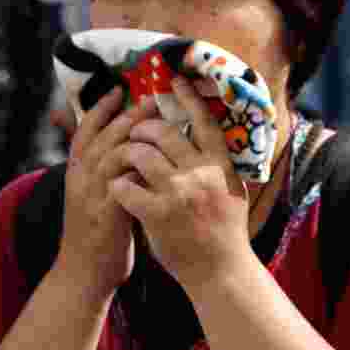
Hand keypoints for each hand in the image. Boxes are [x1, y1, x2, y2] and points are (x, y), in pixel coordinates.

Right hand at [53, 89, 157, 299]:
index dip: (101, 108)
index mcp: (79, 172)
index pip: (87, 131)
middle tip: (149, 96)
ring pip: (110, 155)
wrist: (85, 274)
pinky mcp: (106, 214)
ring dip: (135, 136)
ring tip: (157, 122)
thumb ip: (114, 171)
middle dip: (126, 115)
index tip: (119, 88)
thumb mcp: (100, 195)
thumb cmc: (100, 232)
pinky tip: (160, 161)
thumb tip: (138, 146)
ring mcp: (91, 196)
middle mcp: (81, 179)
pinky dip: (139, 170)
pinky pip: (122, 184)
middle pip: (101, 136)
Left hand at [103, 77, 251, 286]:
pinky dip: (118, 184)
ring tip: (123, 156)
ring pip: (140, 155)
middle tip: (135, 129)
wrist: (219, 269)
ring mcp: (177, 193)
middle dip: (142, 126)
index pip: (204, 122)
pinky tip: (117, 187)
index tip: (174, 80)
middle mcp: (200, 173)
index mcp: (219, 165)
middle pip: (164, 133)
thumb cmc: (226, 229)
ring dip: (127, 151)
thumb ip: (218, 164)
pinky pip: (126, 187)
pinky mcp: (157, 214)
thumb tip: (205, 136)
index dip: (188, 98)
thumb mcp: (232, 189)